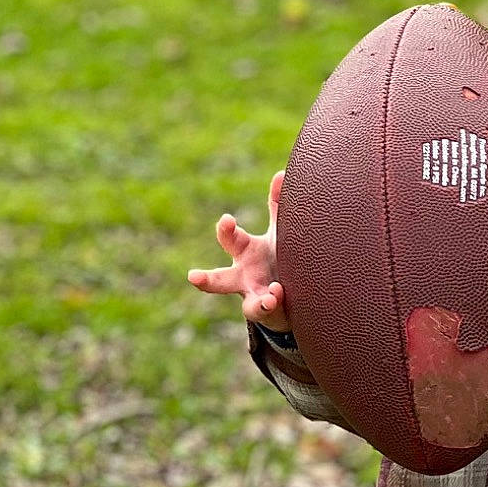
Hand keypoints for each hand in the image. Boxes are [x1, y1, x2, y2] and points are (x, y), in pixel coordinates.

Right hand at [187, 170, 289, 328]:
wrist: (294, 289)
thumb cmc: (280, 254)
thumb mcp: (279, 231)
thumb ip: (278, 206)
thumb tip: (281, 174)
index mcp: (245, 251)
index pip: (231, 239)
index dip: (227, 229)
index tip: (227, 220)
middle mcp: (243, 276)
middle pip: (220, 279)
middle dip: (207, 278)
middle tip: (193, 278)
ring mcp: (255, 297)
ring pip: (248, 307)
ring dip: (257, 302)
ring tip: (271, 296)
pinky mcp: (269, 312)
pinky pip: (270, 312)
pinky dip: (274, 304)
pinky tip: (281, 296)